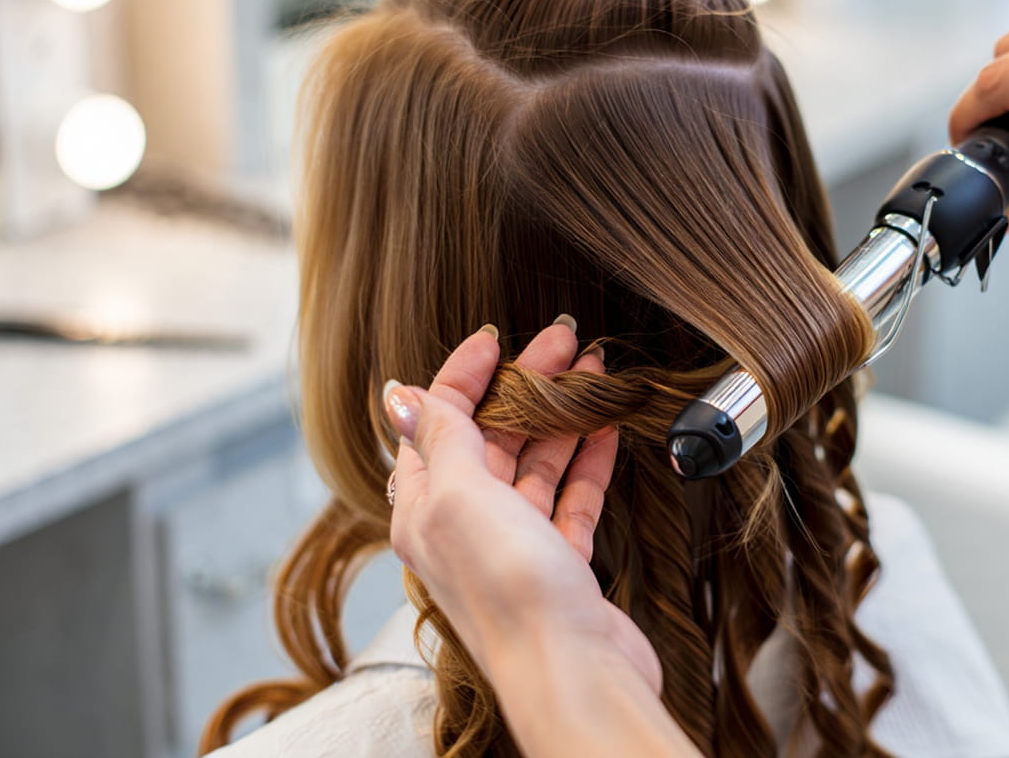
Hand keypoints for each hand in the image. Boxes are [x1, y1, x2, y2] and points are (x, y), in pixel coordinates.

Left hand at [385, 319, 695, 755]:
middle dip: (527, 384)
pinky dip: (588, 459)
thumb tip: (401, 394)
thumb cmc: (510, 591)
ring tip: (595, 370)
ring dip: (563, 415)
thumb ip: (441, 439)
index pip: (439, 419)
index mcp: (426, 508)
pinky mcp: (560, 564)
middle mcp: (465, 525)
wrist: (571, 671)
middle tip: (566, 340)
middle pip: (492, 435)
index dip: (466, 372)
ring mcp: (515, 545)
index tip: (499, 337)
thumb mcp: (461, 497)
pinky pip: (571, 498)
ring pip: (536, 462)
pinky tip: (607, 427)